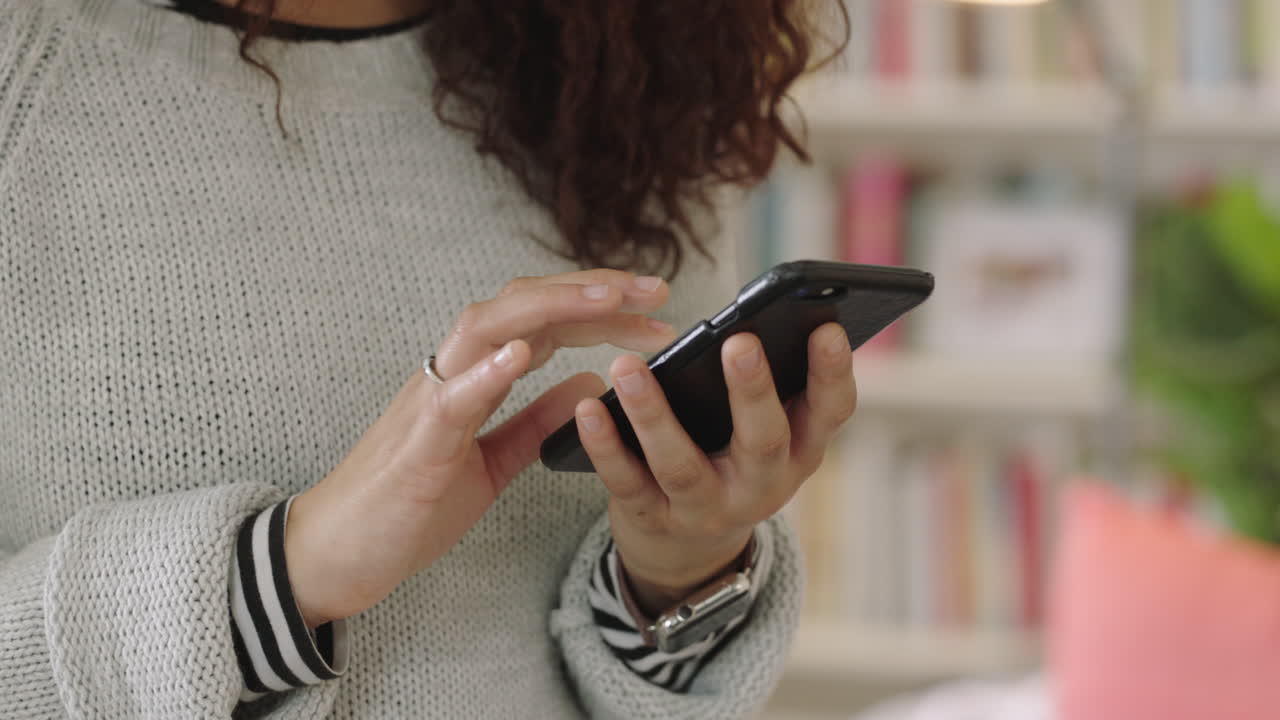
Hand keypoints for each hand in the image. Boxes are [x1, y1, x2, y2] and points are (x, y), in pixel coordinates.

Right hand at [285, 270, 676, 626]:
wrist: (338, 550)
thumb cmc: (410, 502)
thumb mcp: (494, 460)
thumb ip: (537, 421)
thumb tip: (588, 386)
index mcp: (477, 376)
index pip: (548, 323)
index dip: (602, 309)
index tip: (657, 309)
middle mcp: (454, 371)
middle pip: (526, 305)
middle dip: (592, 291)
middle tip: (655, 289)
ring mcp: (431, 399)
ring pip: (487, 326)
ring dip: (550, 307)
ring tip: (606, 299)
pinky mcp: (416, 442)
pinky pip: (450, 397)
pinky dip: (486, 371)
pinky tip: (522, 354)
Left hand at [574, 323, 856, 615]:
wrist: (687, 548)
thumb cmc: (731, 458)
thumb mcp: (766, 433)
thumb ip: (770, 387)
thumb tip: (761, 317)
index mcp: (799, 452)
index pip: (831, 412)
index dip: (832, 373)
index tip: (827, 328)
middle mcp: (761, 487)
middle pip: (763, 441)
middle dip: (752, 391)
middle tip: (739, 341)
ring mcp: (706, 508)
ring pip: (681, 464)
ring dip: (653, 413)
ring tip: (627, 366)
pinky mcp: (654, 518)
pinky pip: (627, 482)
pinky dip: (605, 446)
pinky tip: (589, 409)